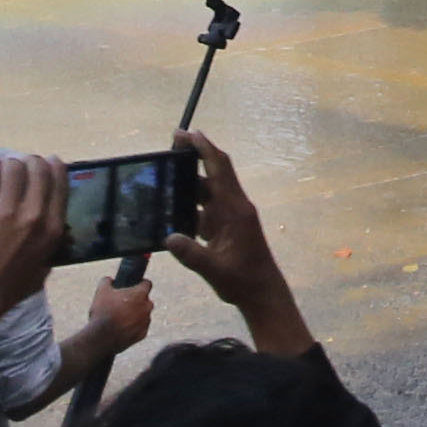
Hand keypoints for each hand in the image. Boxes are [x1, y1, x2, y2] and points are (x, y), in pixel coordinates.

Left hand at [0, 150, 65, 339]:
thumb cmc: (8, 292)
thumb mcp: (42, 271)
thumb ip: (49, 246)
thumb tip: (52, 226)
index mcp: (51, 231)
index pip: (60, 186)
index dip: (55, 168)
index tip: (51, 161)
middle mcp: (33, 216)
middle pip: (38, 171)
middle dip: (33, 161)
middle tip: (27, 163)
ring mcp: (5, 211)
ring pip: (13, 168)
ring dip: (11, 164)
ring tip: (7, 168)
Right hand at [61, 267, 158, 389]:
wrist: (101, 338)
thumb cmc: (101, 312)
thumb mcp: (101, 292)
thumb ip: (106, 282)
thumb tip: (109, 278)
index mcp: (141, 294)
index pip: (147, 284)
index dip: (139, 284)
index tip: (132, 286)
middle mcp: (148, 308)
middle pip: (145, 301)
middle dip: (135, 301)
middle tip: (120, 304)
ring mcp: (146, 323)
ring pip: (142, 316)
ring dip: (133, 316)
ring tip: (116, 319)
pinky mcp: (141, 337)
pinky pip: (138, 329)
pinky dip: (131, 328)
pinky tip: (118, 330)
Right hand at [174, 137, 310, 353]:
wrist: (262, 293)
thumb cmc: (243, 281)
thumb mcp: (215, 270)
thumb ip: (192, 255)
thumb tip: (168, 237)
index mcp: (235, 211)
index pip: (219, 170)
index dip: (205, 148)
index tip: (187, 133)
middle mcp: (234, 207)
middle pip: (214, 172)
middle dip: (195, 155)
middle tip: (172, 143)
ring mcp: (231, 216)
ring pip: (209, 190)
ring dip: (190, 180)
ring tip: (164, 175)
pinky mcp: (226, 227)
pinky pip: (207, 207)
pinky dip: (191, 202)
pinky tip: (172, 206)